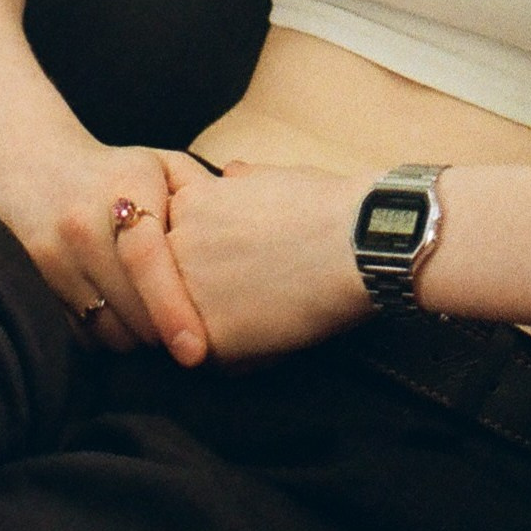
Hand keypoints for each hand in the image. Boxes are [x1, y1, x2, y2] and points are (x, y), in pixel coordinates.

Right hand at [0, 140, 213, 363]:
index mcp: (121, 192)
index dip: (173, 309)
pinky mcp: (39, 290)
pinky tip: (128, 319)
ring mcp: (54, 262)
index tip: (195, 350)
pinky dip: (110, 337)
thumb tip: (241, 231)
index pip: (147, 260)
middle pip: (130, 308)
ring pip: (107, 330)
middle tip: (193, 336)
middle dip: (165, 331)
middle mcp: (82, 228)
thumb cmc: (117, 173)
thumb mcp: (159, 165)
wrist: (35, 171)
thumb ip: (200, 193)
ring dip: (139, 338)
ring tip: (161, 323)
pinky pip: (83, 335)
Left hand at [163, 160, 369, 362]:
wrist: (355, 243)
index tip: (245, 254)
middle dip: (211, 285)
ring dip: (220, 320)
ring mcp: (184, 294)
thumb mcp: (274, 176)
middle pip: (177, 279)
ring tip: (267, 307)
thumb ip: (239, 183)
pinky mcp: (206, 337)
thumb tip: (230, 173)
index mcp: (189, 205)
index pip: (178, 237)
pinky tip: (274, 330)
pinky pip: (211, 357)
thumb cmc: (324, 205)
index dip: (213, 250)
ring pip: (188, 321)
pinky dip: (239, 352)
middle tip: (258, 283)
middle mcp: (175, 248)